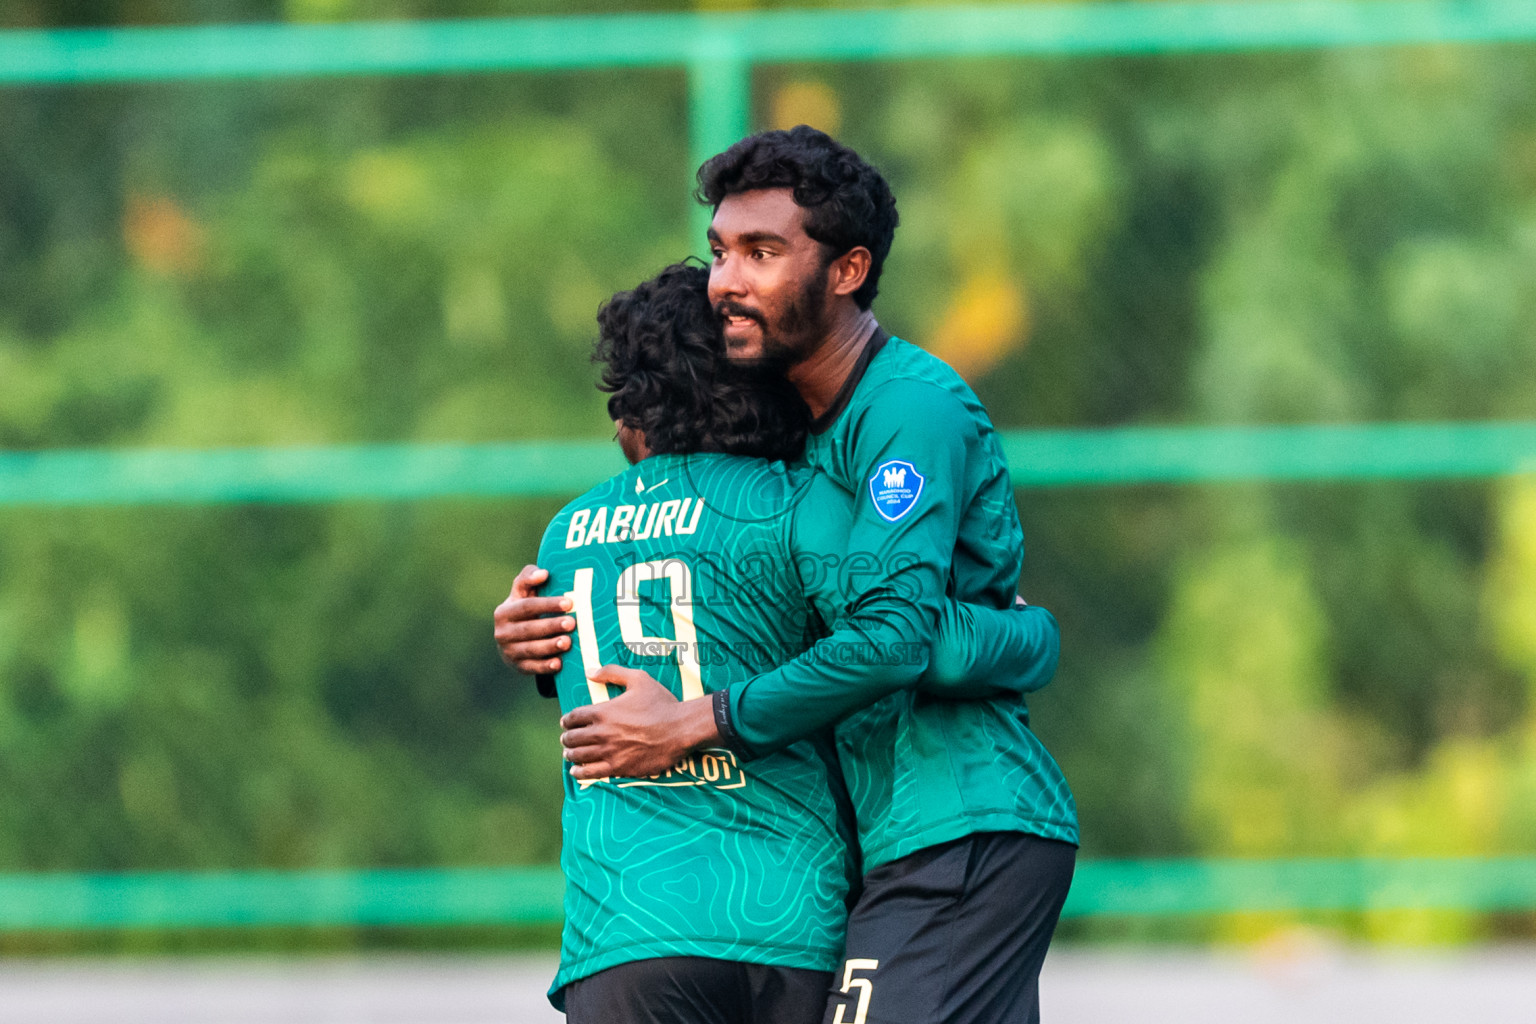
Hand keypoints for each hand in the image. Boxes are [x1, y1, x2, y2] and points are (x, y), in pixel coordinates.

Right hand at [493, 565, 575, 674]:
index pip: (526, 606)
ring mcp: (509, 651)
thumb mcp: (522, 591)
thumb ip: (529, 577)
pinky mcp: (517, 666)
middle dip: (551, 626)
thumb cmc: (525, 608)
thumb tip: (543, 573)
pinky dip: (544, 666)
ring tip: (568, 642)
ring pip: (530, 649)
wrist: (513, 639)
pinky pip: (531, 667)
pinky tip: (559, 663)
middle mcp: (502, 632)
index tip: (569, 602)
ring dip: (550, 646)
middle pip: (529, 629)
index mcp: (504, 612)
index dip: (547, 604)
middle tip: (572, 623)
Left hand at [560, 665, 718, 778]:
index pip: (573, 717)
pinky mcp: (618, 768)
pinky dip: (580, 772)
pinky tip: (577, 771)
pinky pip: (591, 772)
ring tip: (569, 754)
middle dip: (566, 738)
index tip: (566, 722)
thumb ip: (612, 673)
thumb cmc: (661, 703)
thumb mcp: (639, 679)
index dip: (566, 720)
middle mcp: (601, 733)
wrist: (680, 729)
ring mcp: (609, 752)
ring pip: (578, 756)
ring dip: (570, 754)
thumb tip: (589, 672)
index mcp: (603, 711)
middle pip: (572, 738)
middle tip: (567, 738)